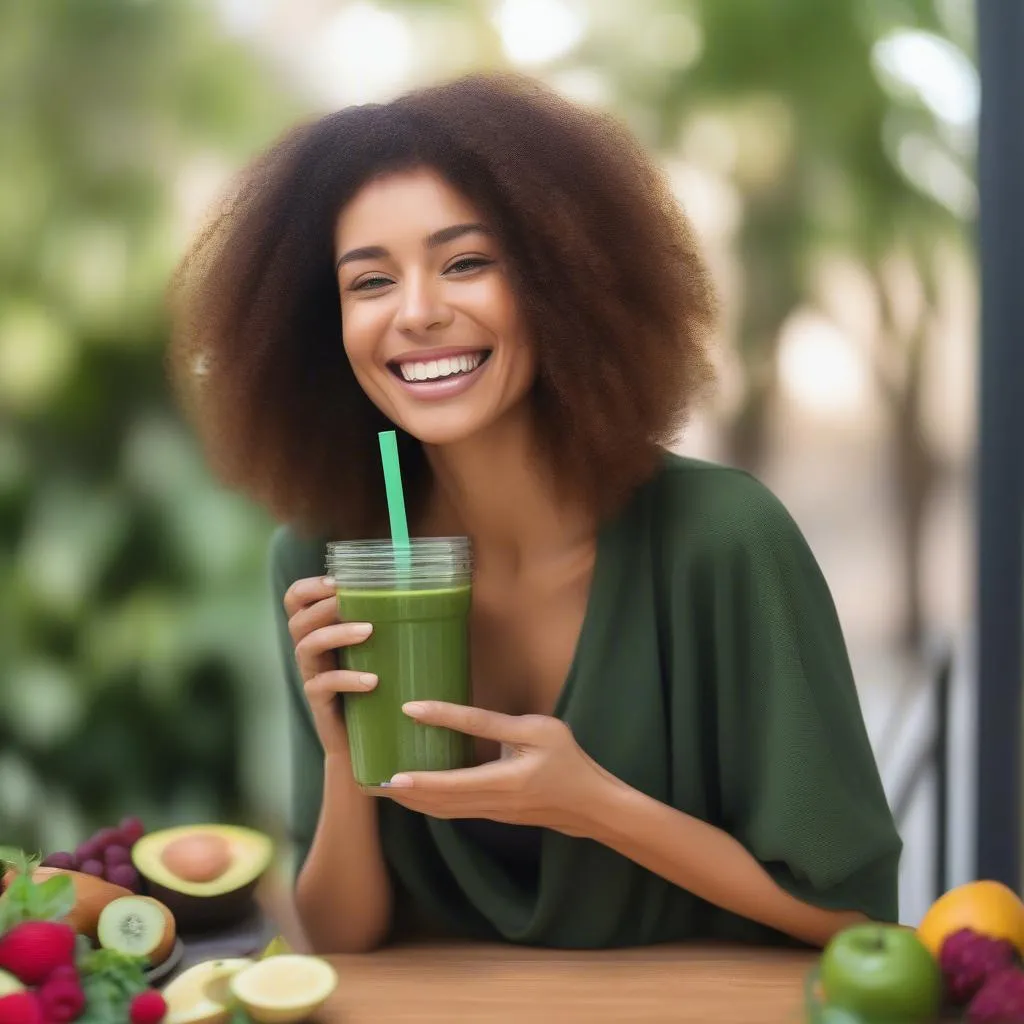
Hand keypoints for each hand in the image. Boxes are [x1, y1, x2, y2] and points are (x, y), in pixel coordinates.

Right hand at [283, 575, 376, 756]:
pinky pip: (322, 685)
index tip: (338, 580)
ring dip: (337, 633)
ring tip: (369, 631)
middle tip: (353, 599)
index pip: (295, 600)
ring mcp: (311, 676)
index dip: (310, 586)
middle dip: (325, 605)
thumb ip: (388, 622)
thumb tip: (434, 592)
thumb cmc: (379, 687)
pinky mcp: (318, 702)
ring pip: (308, 646)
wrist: (366, 743)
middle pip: (298, 619)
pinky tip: (372, 680)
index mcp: (319, 631)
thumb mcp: (379, 649)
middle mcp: (309, 651)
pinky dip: (347, 679)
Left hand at [374, 702, 609, 836]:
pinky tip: (416, 791)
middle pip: (437, 804)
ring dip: (411, 801)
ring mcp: (491, 814)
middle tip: (367, 782)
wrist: (591, 804)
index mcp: (503, 783)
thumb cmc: (567, 760)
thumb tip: (449, 712)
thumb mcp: (534, 731)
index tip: (389, 772)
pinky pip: (453, 812)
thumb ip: (490, 723)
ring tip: (381, 787)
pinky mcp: (493, 815)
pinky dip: (429, 803)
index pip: (452, 782)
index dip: (420, 777)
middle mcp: (492, 805)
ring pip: (442, 812)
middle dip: (402, 794)